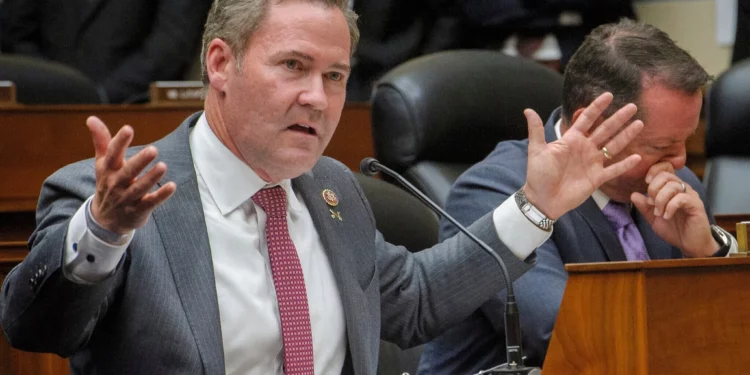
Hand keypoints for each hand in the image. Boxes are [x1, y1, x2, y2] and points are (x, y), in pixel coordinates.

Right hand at [87, 116, 175, 233]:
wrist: (105, 220)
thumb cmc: (108, 184)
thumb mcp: (103, 164)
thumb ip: (102, 141)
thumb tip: (91, 118)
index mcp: (108, 170)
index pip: (112, 154)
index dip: (120, 142)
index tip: (128, 129)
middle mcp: (116, 184)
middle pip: (127, 172)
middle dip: (140, 161)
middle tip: (154, 149)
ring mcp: (127, 198)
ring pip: (139, 188)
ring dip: (151, 178)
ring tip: (163, 166)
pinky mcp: (138, 210)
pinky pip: (150, 203)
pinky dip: (161, 195)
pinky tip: (172, 186)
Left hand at [523, 92, 642, 218]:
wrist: (542, 199)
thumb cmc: (538, 174)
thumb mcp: (536, 150)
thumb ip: (536, 130)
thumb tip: (527, 110)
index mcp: (571, 140)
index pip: (587, 119)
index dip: (597, 107)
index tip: (609, 95)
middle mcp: (585, 149)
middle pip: (605, 130)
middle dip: (618, 118)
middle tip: (632, 106)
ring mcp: (592, 163)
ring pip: (613, 146)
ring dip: (626, 135)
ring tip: (639, 124)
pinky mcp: (596, 178)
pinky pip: (614, 170)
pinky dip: (625, 164)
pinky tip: (637, 157)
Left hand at [631, 162, 717, 256]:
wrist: (690, 244)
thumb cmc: (674, 230)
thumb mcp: (654, 218)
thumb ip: (644, 207)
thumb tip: (633, 194)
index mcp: (672, 189)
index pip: (663, 170)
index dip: (653, 172)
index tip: (645, 183)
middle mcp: (682, 189)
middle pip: (665, 176)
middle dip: (653, 189)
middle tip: (652, 205)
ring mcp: (690, 195)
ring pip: (672, 186)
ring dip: (661, 200)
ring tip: (659, 213)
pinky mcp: (696, 204)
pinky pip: (682, 198)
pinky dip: (670, 207)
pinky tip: (667, 216)